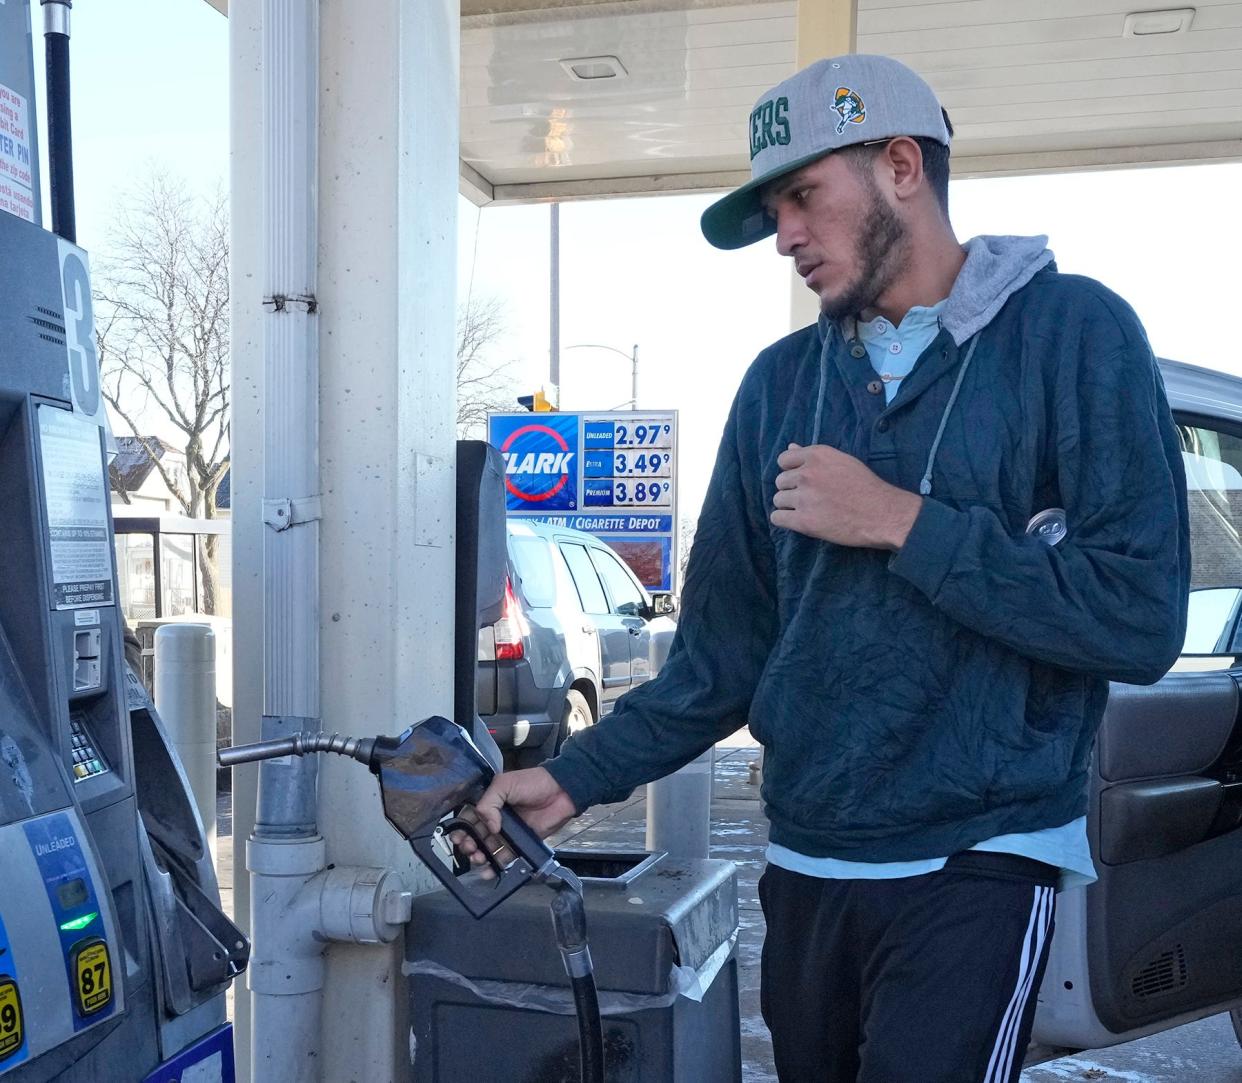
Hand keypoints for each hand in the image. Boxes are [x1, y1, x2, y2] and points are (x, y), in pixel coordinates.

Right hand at [450, 767, 576, 875]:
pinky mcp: (519, 844)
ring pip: (486, 849)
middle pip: (474, 836)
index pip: (468, 818)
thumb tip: (489, 827)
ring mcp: (506, 833)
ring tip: (479, 858)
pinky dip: (494, 866)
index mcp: (488, 802)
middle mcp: (495, 819)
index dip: (460, 828)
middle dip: (468, 845)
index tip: (458, 837)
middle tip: (470, 848)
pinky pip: (504, 857)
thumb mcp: (504, 783)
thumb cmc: (532, 782)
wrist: (560, 792)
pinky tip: (488, 871)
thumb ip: (489, 802)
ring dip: (479, 857)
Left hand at [771, 443, 921, 549]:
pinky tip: (798, 521)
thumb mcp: (842, 461)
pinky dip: (785, 521)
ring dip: (789, 506)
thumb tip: (791, 447)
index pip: (783, 460)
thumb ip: (814, 456)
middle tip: (810, 498)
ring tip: (808, 510)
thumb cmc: (866, 486)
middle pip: (780, 481)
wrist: (882, 514)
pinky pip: (777, 519)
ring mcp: (804, 497)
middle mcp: (807, 473)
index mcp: (817, 455)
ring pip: (778, 500)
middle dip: (791, 490)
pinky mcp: (804, 521)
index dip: (791, 471)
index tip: (803, 480)